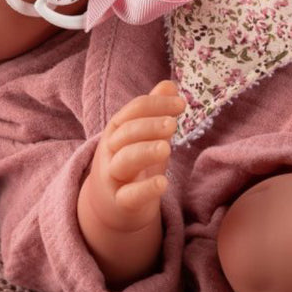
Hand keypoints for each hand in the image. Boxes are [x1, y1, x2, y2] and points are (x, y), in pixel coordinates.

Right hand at [82, 80, 184, 234]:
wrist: (112, 207)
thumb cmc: (132, 165)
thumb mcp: (143, 136)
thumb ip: (154, 111)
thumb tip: (170, 84)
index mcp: (117, 131)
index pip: (133, 111)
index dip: (156, 105)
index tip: (181, 104)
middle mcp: (110, 151)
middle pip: (126, 133)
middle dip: (148, 126)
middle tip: (172, 124)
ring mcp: (113, 178)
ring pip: (124, 161)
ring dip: (145, 152)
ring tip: (167, 148)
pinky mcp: (120, 203)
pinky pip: (129, 196)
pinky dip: (145, 189)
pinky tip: (163, 183)